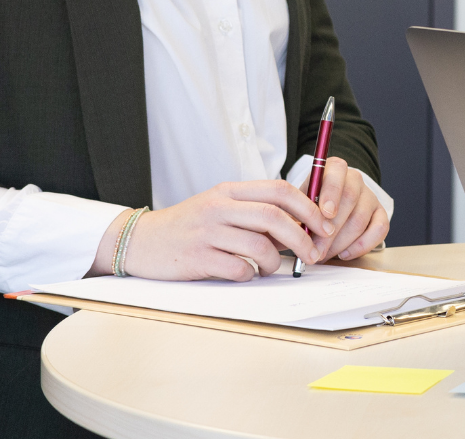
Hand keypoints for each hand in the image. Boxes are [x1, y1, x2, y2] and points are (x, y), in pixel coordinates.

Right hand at [92, 180, 330, 280]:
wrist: (140, 241)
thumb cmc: (190, 225)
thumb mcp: (221, 207)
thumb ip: (255, 211)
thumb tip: (301, 225)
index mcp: (229, 191)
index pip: (279, 190)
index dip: (308, 207)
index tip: (324, 224)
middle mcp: (219, 207)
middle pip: (275, 217)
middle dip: (302, 237)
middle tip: (314, 253)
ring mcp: (207, 232)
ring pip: (260, 245)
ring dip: (275, 262)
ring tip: (271, 268)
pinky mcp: (197, 258)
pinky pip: (238, 268)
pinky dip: (250, 275)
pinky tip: (247, 274)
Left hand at [308, 156, 391, 261]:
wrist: (322, 215)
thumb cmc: (308, 210)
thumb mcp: (298, 205)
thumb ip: (298, 212)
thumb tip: (296, 233)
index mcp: (333, 170)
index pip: (337, 170)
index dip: (332, 191)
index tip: (325, 213)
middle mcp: (354, 179)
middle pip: (350, 198)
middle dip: (332, 229)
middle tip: (317, 249)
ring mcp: (369, 196)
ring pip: (361, 218)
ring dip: (341, 242)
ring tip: (324, 254)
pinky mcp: (380, 213)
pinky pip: (380, 229)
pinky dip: (362, 245)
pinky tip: (345, 254)